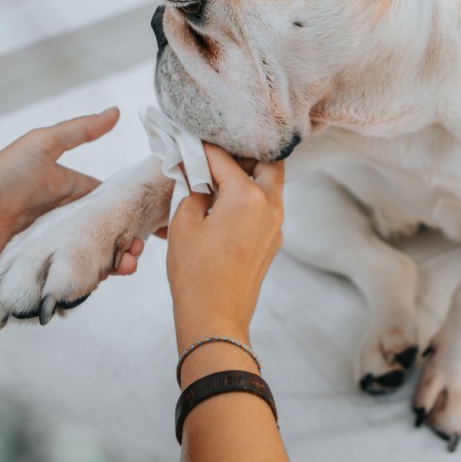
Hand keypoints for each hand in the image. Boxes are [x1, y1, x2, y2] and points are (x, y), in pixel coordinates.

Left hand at [0, 108, 143, 275]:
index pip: (113, 207)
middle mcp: (67, 226)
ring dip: (115, 266)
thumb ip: (80, 131)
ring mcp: (54, 252)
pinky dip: (88, 285)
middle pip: (110, 239)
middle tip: (136, 251)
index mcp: (73, 196)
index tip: (157, 221)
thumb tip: (116, 111)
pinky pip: (69, 283)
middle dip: (130, 246)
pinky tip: (98, 281)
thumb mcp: (41, 145)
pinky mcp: (39, 275)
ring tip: (123, 266)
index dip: (135, 214)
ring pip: (95, 263)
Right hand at [167, 144, 283, 345]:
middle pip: (267, 163)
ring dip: (247, 177)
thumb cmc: (195, 273)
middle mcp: (270, 206)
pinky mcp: (273, 242)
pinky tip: (221, 206)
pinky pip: (264, 209)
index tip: (188, 143)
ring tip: (216, 179)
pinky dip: (247, 200)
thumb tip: (196, 176)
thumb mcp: (185, 224)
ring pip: (269, 186)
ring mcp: (276, 226)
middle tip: (216, 157)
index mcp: (249, 196)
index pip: (225, 159)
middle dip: (243, 154)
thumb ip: (193, 191)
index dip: (202, 149)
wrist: (214, 318)